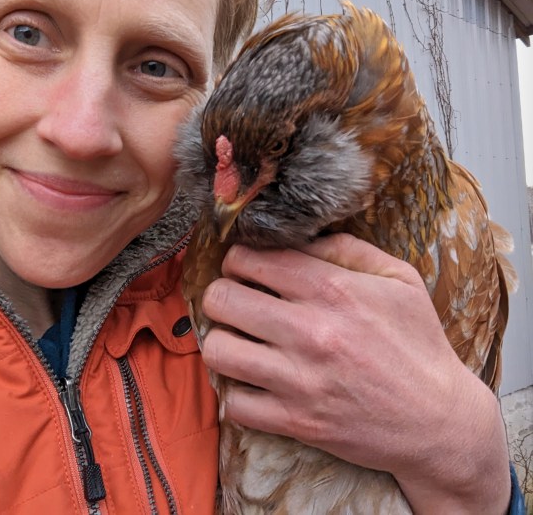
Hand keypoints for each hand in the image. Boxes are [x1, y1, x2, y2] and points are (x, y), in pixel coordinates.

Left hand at [200, 233, 510, 513]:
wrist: (440, 422)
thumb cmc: (418, 345)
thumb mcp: (399, 280)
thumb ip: (346, 248)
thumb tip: (300, 236)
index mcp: (332, 290)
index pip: (247, 259)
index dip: (238, 262)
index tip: (246, 272)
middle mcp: (310, 331)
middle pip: (220, 299)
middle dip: (222, 297)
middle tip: (237, 305)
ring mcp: (300, 379)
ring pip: (218, 350)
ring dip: (224, 344)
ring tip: (241, 343)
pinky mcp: (296, 421)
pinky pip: (233, 402)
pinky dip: (239, 393)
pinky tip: (256, 384)